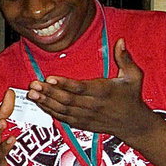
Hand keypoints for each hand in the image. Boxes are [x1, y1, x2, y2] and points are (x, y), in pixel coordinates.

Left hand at [26, 39, 156, 142]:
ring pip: (62, 110)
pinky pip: (63, 118)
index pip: (80, 88)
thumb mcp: (134, 76)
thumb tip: (121, 41)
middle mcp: (92, 105)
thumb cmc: (131, 97)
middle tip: (34, 85)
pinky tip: (40, 104)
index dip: (64, 83)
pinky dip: (50, 112)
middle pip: (67, 99)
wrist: (133, 123)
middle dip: (48, 92)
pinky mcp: (81, 124)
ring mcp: (86, 116)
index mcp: (103, 92)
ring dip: (45, 102)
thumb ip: (125, 58)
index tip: (50, 77)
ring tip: (32, 94)